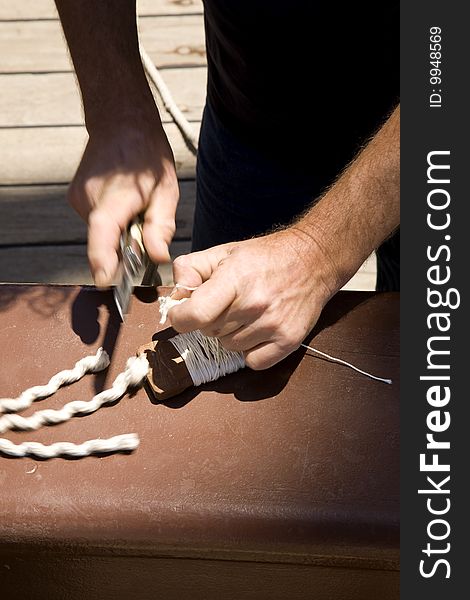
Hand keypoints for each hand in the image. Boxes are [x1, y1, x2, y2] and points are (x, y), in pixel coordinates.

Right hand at [68, 116, 178, 286]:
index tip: (104, 281)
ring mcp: (79, 198)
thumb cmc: (148, 156)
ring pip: (101, 234)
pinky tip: (124, 207)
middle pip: (105, 241)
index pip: (102, 232)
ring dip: (120, 235)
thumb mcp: (166, 190)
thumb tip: (157, 258)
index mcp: (116, 194)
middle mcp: (90, 197)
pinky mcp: (76, 199)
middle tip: (145, 238)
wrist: (121, 123)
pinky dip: (112, 225)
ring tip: (136, 211)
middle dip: (124, 252)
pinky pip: (97, 224)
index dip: (102, 259)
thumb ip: (161, 227)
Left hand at [168, 230, 336, 369]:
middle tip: (227, 303)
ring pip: (228, 347)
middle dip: (210, 320)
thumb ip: (190, 269)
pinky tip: (258, 330)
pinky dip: (251, 350)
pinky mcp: (289, 341)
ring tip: (246, 313)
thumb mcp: (223, 252)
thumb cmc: (265, 257)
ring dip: (231, 334)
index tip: (182, 312)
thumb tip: (176, 296)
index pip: (194, 315)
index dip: (180, 317)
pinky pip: (252, 361)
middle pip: (209, 332)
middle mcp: (255, 304)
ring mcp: (273, 325)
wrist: (313, 260)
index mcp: (235, 279)